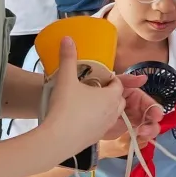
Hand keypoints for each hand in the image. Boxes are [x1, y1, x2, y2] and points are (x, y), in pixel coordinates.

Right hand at [40, 38, 125, 162]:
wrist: (57, 139)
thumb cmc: (65, 107)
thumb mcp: (66, 78)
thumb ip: (68, 57)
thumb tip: (67, 37)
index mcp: (112, 96)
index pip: (118, 84)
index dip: (109, 79)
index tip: (97, 77)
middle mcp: (114, 112)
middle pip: (118, 99)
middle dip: (110, 93)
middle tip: (93, 89)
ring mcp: (107, 128)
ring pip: (112, 114)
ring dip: (104, 108)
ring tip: (87, 103)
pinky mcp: (97, 139)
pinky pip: (102, 126)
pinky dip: (96, 121)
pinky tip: (80, 119)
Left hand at [104, 77, 163, 144]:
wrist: (88, 111)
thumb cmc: (101, 94)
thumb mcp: (114, 85)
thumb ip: (127, 81)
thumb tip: (144, 78)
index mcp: (135, 96)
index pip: (148, 102)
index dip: (154, 108)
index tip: (157, 116)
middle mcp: (137, 108)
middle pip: (151, 117)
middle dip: (152, 123)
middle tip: (146, 129)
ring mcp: (133, 120)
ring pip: (148, 127)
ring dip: (149, 131)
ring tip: (142, 133)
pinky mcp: (127, 131)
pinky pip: (140, 136)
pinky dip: (142, 138)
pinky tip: (138, 138)